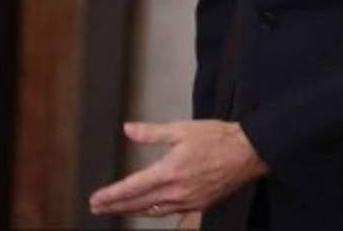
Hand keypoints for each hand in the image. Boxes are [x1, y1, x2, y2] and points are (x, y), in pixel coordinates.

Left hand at [88, 120, 266, 218]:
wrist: (247, 153)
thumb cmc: (216, 138)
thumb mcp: (180, 129)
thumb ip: (151, 133)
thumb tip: (127, 130)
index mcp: (170, 172)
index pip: (132, 188)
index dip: (112, 195)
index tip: (96, 199)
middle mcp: (177, 192)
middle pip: (139, 203)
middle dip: (115, 206)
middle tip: (96, 207)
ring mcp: (189, 201)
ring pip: (153, 210)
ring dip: (131, 211)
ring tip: (115, 210)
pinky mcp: (199, 204)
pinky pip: (169, 212)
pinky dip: (152, 211)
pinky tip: (146, 209)